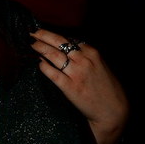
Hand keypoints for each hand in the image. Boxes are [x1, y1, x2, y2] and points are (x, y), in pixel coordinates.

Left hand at [30, 28, 127, 143]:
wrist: (112, 110)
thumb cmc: (106, 88)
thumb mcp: (100, 65)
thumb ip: (85, 56)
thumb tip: (66, 49)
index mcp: (92, 53)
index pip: (69, 38)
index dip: (54, 35)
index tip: (44, 33)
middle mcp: (84, 60)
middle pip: (59, 42)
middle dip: (43, 35)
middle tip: (32, 33)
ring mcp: (76, 73)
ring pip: (53, 55)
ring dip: (40, 48)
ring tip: (32, 45)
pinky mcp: (69, 87)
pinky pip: (52, 73)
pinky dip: (43, 66)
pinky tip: (39, 63)